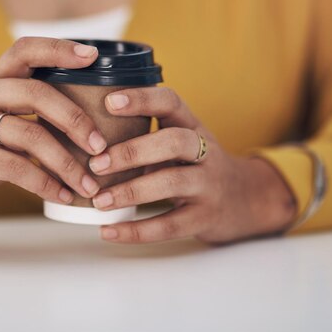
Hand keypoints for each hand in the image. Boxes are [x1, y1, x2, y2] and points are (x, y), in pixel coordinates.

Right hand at [0, 38, 106, 217]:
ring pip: (31, 134)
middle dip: (75, 119)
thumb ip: (28, 115)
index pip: (25, 50)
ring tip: (88, 184)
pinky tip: (62, 195)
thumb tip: (86, 124)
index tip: (92, 56)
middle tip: (100, 145)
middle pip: (36, 92)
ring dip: (67, 162)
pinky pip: (16, 168)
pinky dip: (45, 184)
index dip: (59, 49)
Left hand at [88, 87, 297, 243]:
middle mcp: (204, 151)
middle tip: (95, 164)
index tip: (109, 101)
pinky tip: (108, 231)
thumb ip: (146, 134)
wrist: (246, 199)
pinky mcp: (205, 217)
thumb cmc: (195, 165)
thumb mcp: (180, 141)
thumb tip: (85, 133)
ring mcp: (208, 185)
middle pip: (172, 142)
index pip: (171, 102)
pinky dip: (136, 231)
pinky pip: (170, 225)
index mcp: (192, 125)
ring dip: (130, 192)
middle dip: (131, 152)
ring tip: (98, 201)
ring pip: (171, 183)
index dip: (142, 99)